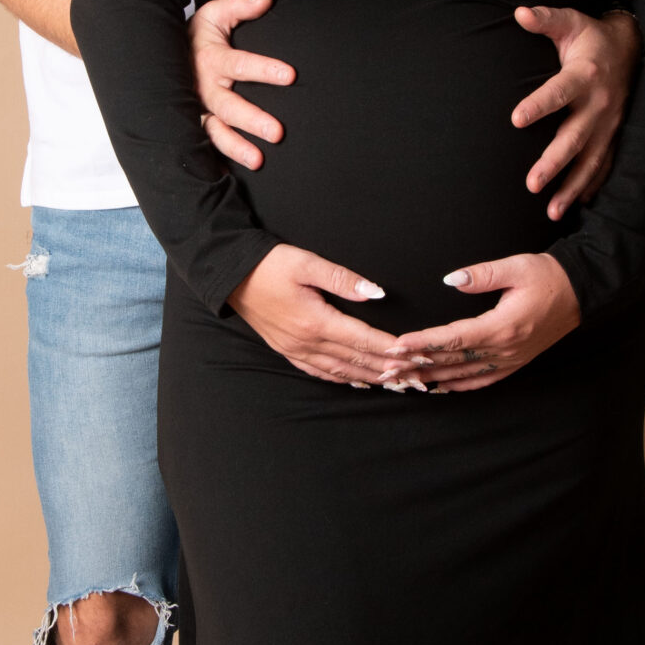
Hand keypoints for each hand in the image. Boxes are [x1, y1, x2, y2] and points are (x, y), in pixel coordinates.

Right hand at [191, 0, 293, 168]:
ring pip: (215, 131)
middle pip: (229, 106)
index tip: (290, 75)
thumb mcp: (214, 15)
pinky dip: (218, 161)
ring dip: (236, 147)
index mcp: (211, 60)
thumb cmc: (197, 36)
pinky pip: (204, 145)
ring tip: (259, 162)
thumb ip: (240, 6)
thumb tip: (266, 0)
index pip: (240, 65)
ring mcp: (196, 109)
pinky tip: (232, 177)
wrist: (160, 55)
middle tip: (278, 133)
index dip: (264, 69)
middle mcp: (202, 88)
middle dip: (253, 120)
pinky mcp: (193, 124)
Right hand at [229, 245, 419, 388]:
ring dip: (368, 377)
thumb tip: (376, 293)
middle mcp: (307, 342)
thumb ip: (343, 279)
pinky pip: (319, 372)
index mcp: (316, 322)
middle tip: (415, 374)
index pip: (363, 340)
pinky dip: (341, 378)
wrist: (230, 275)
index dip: (392, 348)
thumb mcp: (307, 263)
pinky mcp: (286, 350)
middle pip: (356, 361)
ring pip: (340, 371)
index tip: (415, 354)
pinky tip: (355, 380)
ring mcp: (295, 350)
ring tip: (394, 381)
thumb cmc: (269, 265)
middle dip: (388, 368)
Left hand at [384, 252, 579, 394]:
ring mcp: (511, 359)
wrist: (582, 291)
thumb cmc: (548, 276)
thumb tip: (450, 279)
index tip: (396, 346)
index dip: (422, 343)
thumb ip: (482, 274)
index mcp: (502, 326)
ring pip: (463, 375)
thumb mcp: (516, 266)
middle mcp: (504, 349)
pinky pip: (483, 380)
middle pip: (452, 362)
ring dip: (432, 378)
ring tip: (403, 381)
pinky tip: (441, 386)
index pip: (452, 338)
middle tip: (386, 369)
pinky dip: (459, 385)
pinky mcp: (516, 362)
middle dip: (417, 366)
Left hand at [511, 6, 640, 219]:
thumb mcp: (570, 22)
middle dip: (554, 163)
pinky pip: (603, 166)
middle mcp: (599, 104)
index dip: (538, 104)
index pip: (559, 92)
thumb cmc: (590, 38)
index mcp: (585, 75)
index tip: (515, 119)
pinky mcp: (613, 136)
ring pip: (590, 161)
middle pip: (574, 138)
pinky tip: (576, 208)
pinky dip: (591, 188)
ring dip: (571, 188)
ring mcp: (609, 124)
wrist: (631, 48)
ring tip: (551, 212)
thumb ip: (545, 19)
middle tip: (531, 184)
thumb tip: (519, 13)